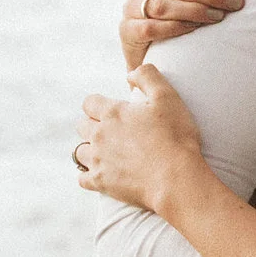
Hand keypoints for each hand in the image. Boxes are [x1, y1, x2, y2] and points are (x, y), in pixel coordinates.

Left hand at [77, 64, 208, 215]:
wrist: (176, 179)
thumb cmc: (175, 137)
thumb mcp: (167, 97)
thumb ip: (147, 76)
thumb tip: (130, 74)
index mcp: (113, 113)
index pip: (89, 103)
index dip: (98, 105)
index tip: (110, 111)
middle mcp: (100, 135)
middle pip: (81, 126)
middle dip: (92, 126)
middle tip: (111, 132)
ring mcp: (98, 160)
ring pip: (79, 152)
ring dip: (90, 150)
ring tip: (105, 153)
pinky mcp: (101, 183)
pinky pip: (82, 178)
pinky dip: (89, 175)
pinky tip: (101, 174)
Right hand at [120, 0, 244, 68]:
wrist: (146, 51)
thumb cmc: (167, 13)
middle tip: (235, 1)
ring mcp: (131, 10)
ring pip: (164, 6)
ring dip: (195, 11)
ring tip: (219, 17)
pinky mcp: (128, 33)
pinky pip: (152, 28)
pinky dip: (175, 28)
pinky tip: (194, 30)